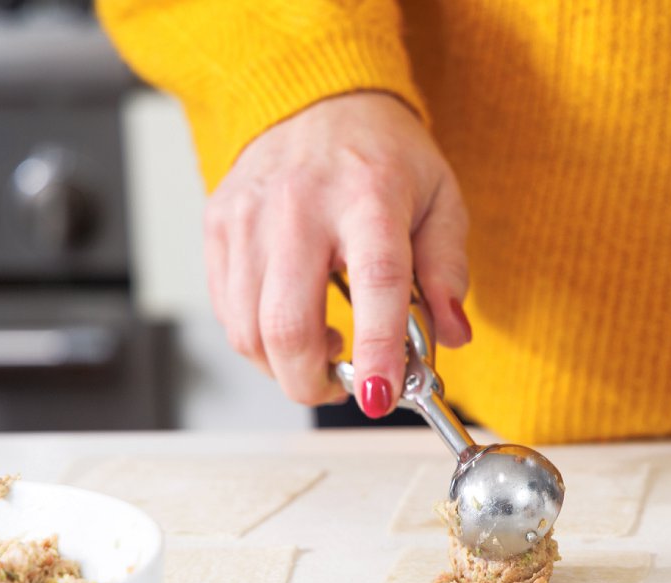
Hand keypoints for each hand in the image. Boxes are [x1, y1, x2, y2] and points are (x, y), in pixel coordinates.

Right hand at [203, 92, 470, 416]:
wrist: (316, 100)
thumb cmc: (383, 156)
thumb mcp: (441, 200)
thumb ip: (448, 270)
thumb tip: (453, 334)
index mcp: (369, 195)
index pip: (374, 282)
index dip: (377, 349)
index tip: (382, 394)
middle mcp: (300, 205)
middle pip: (288, 323)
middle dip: (314, 382)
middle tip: (346, 387)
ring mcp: (249, 216)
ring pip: (248, 330)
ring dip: (285, 367)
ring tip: (324, 351)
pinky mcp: (217, 226)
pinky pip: (227, 313)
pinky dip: (258, 341)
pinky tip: (291, 324)